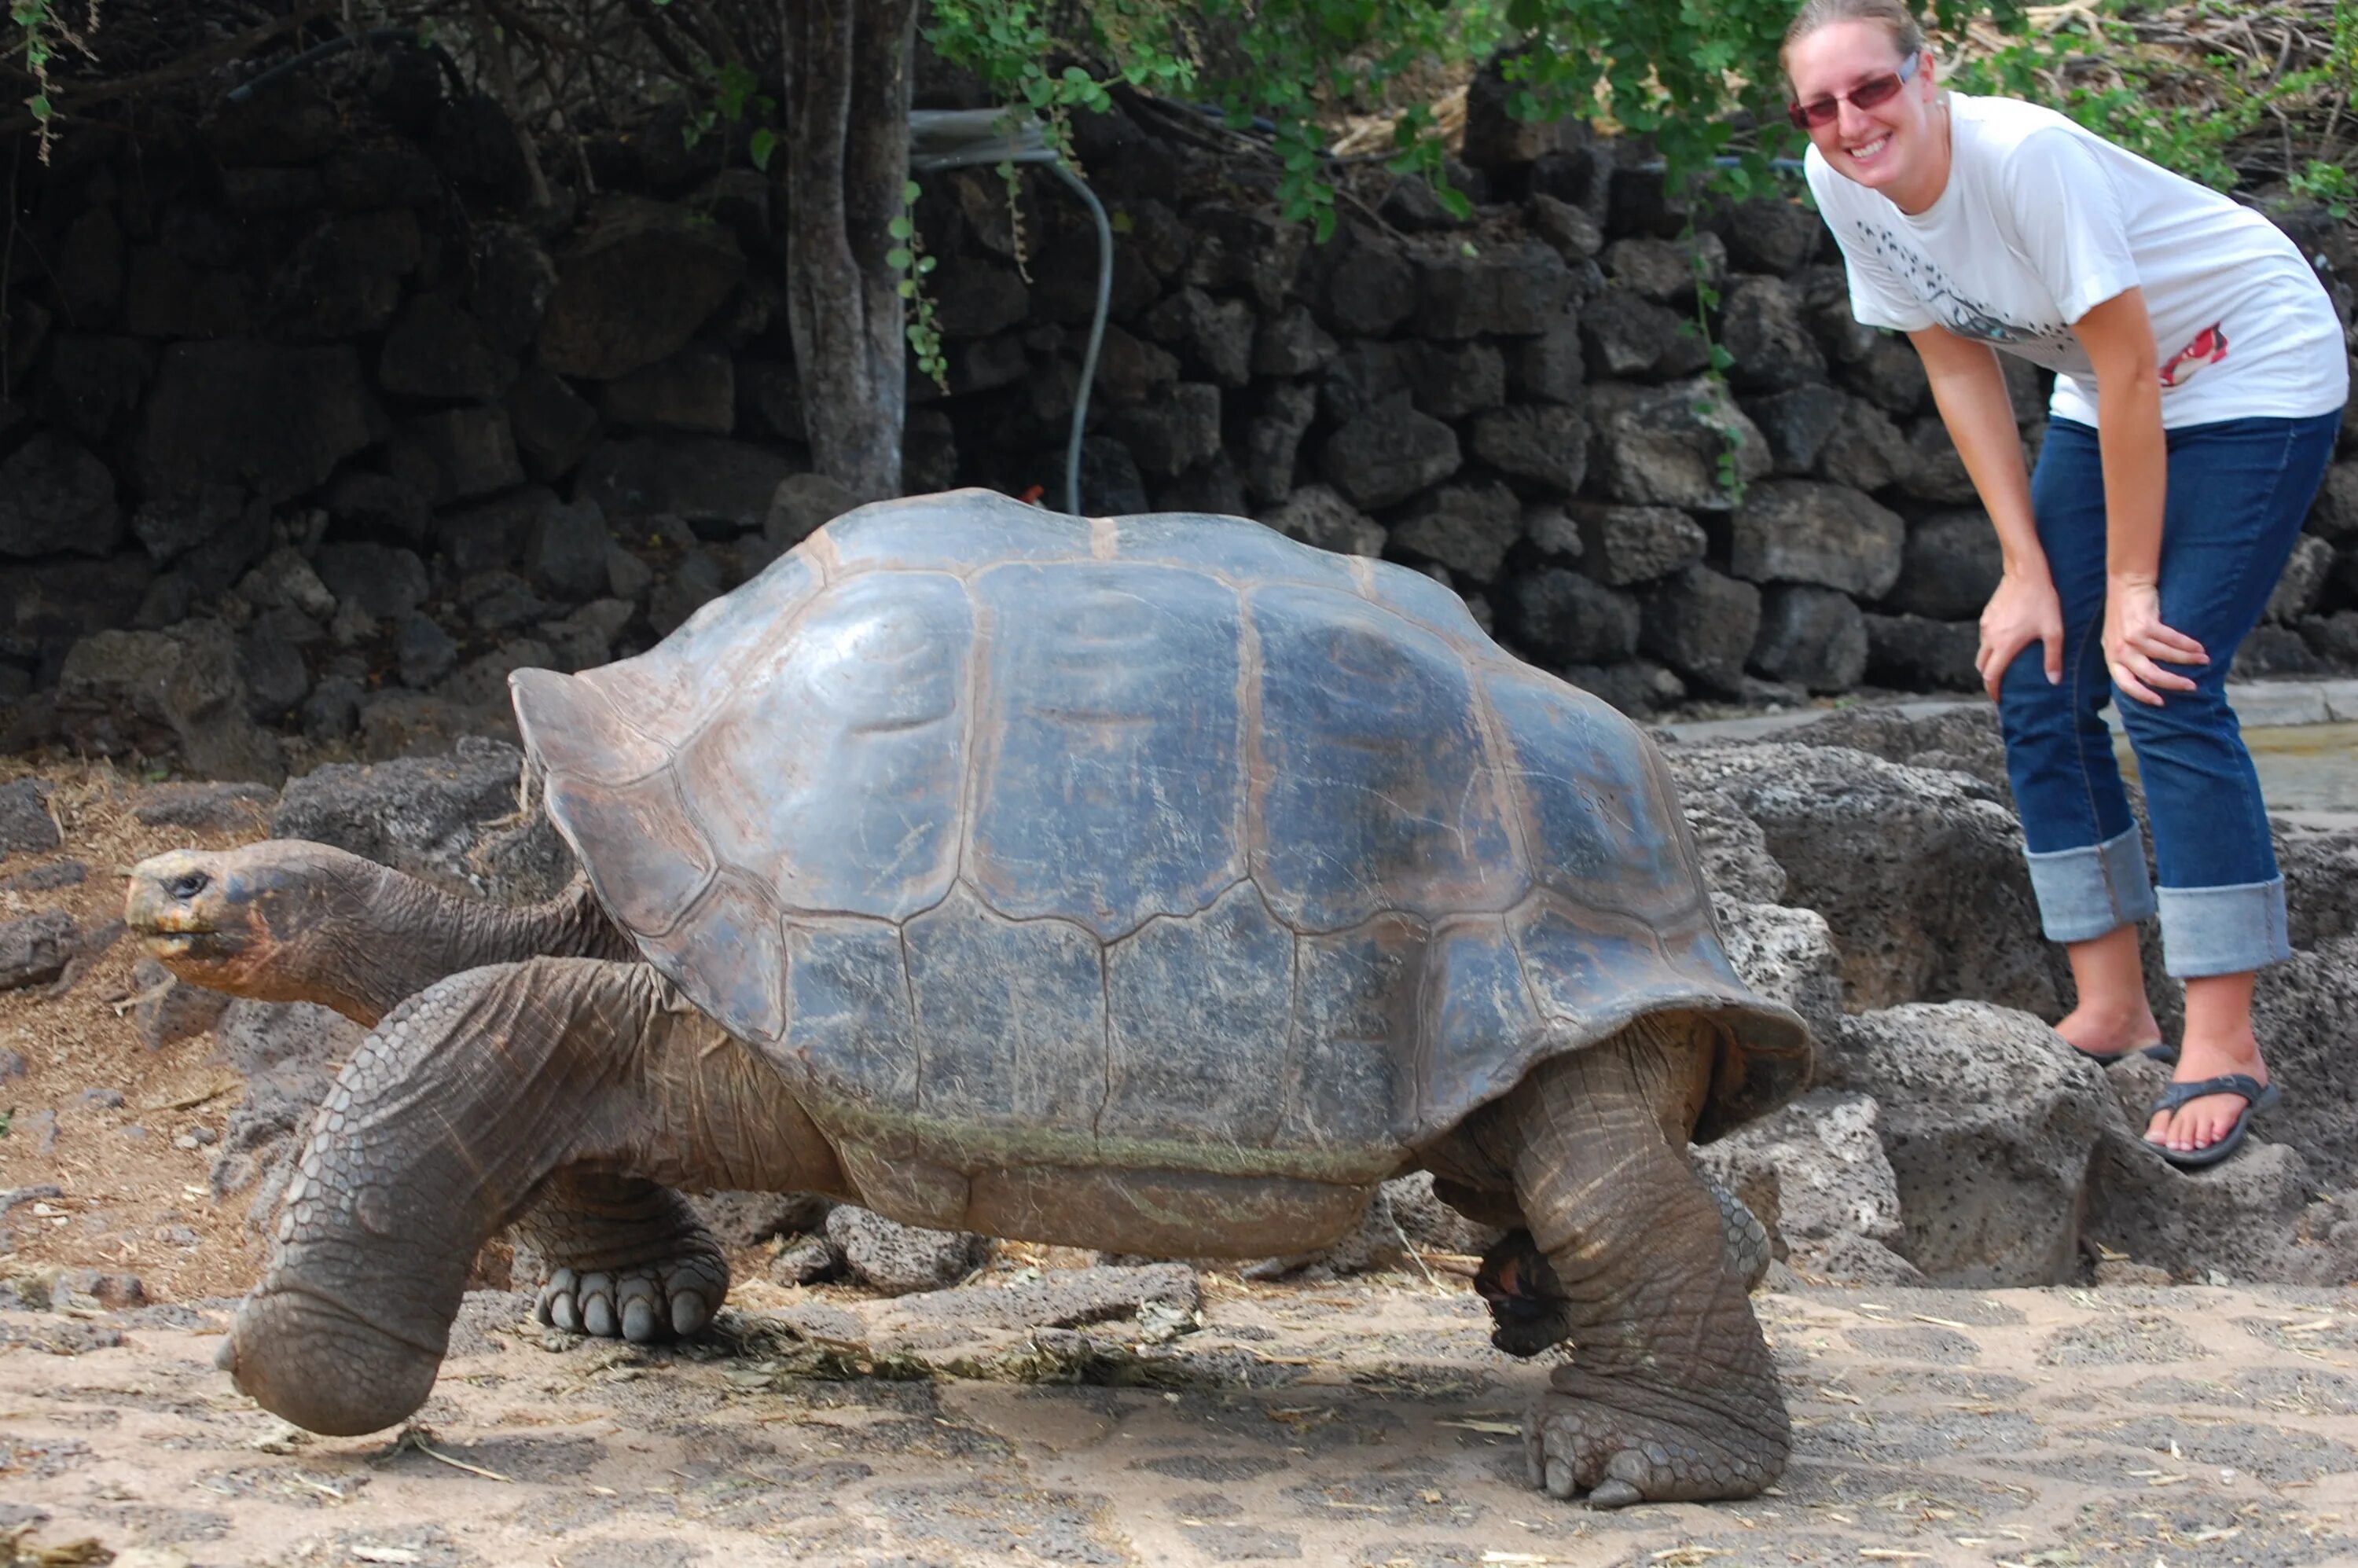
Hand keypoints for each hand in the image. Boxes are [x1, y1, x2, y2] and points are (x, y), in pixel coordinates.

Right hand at [1976, 569, 2064, 701]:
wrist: (2026, 573)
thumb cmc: (2042, 601)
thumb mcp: (2053, 631)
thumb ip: (2053, 658)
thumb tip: (2054, 681)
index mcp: (2004, 646)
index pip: (1990, 676)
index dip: (1992, 690)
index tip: (1998, 698)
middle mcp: (1990, 638)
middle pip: (1981, 666)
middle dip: (1989, 677)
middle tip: (2000, 683)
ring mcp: (1985, 626)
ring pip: (1982, 651)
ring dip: (1989, 660)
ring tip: (2003, 662)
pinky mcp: (1986, 615)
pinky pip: (1984, 636)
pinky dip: (1990, 645)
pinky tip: (2004, 641)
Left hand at [2103, 577, 2205, 705]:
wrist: (2126, 583)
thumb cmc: (2125, 613)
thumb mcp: (2117, 639)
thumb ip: (2127, 657)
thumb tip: (2147, 679)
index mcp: (2111, 656)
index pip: (2125, 684)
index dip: (2143, 695)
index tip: (2161, 702)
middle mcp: (2119, 650)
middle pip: (2149, 675)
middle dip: (2173, 683)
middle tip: (2191, 687)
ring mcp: (2131, 638)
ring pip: (2166, 657)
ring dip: (2188, 660)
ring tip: (2203, 661)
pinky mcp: (2145, 625)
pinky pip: (2173, 640)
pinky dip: (2188, 646)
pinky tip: (2199, 648)